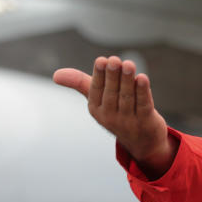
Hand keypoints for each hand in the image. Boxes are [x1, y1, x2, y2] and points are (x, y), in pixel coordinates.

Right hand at [54, 56, 175, 177]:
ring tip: (129, 64)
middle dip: (113, 75)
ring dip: (128, 80)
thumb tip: (55, 75)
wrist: (142, 141)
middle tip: (114, 59)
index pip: (96, 90)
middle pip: (112, 93)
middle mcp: (110, 116)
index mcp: (96, 109)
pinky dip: (143, 91)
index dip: (99, 75)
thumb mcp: (99, 100)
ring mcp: (128, 121)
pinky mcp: (146, 122)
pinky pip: (143, 105)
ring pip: (127, 97)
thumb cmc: (117, 112)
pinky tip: (143, 78)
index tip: (101, 60)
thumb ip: (81, 84)